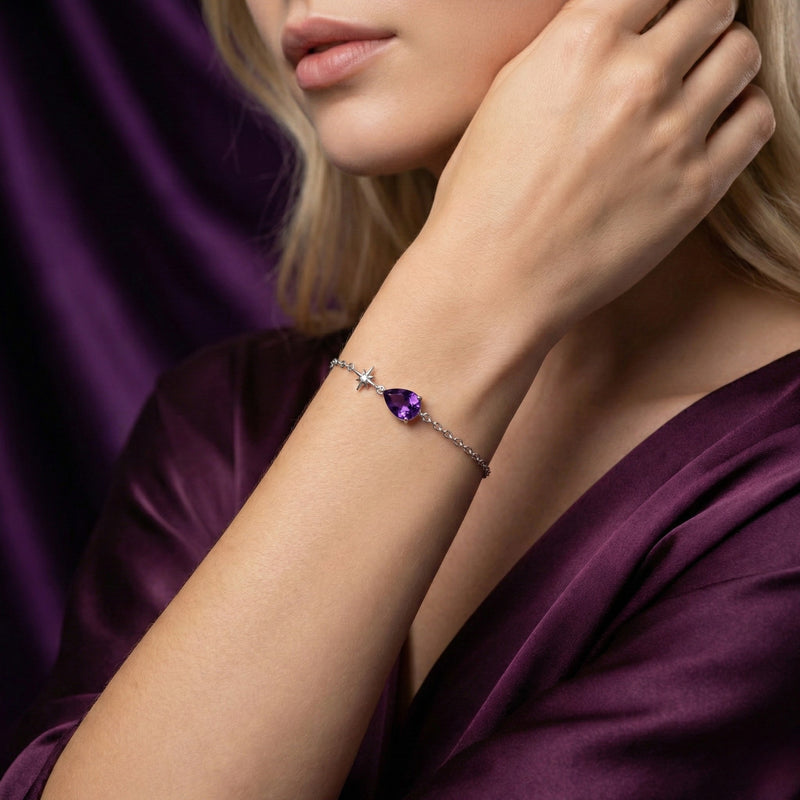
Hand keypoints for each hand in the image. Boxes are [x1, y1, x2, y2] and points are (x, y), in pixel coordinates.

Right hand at [418, 0, 773, 343]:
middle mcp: (636, 78)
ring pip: (742, 54)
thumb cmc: (482, 197)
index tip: (657, 13)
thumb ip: (569, 50)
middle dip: (698, 17)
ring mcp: (673, 134)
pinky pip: (756, 119)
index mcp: (580, 43)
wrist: (492, 279)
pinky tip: (710, 127)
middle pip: (712, 3)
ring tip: (696, 85)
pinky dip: (741, 112)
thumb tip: (611, 30)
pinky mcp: (696, 189)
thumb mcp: (508, 97)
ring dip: (723, 59)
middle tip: (680, 44)